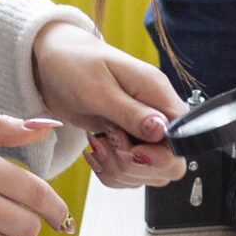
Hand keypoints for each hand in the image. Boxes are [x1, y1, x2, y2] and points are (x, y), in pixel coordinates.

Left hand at [31, 23, 186, 188]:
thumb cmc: (74, 65)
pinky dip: (111, 172)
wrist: (54, 62)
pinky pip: (130, 174)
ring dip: (119, 170)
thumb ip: (130, 112)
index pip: (182, 137)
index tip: (130, 150)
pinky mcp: (127, 142)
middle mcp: (156, 113)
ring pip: (149, 174)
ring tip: (96, 144)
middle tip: (107, 143)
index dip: (160, 155)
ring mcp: (142, 131)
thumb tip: (161, 130)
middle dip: (137, 166)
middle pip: (170, 163)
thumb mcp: (98, 89)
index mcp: (157, 93)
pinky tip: (95, 152)